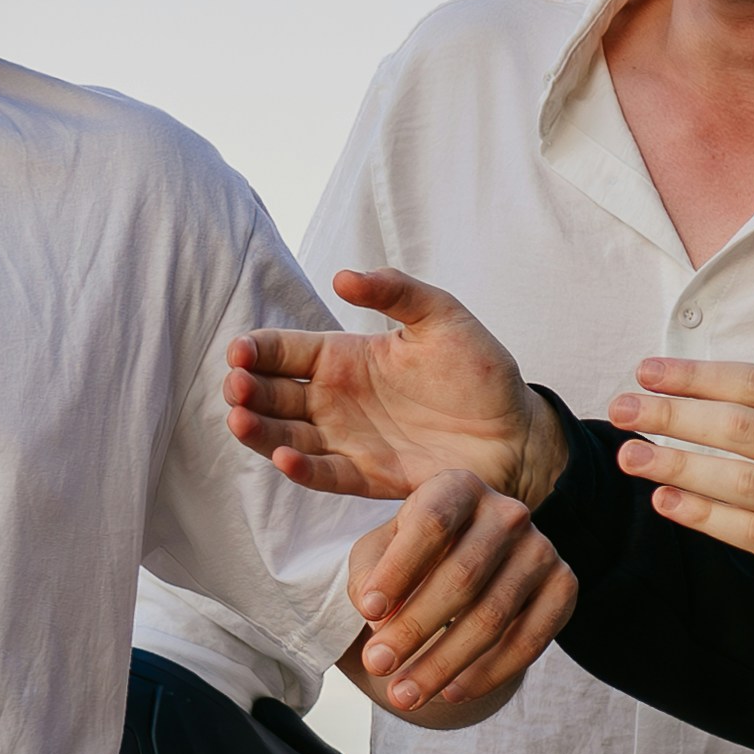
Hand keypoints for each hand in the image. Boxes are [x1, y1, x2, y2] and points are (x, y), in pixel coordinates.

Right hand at [228, 270, 557, 512]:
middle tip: (237, 385)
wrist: (516, 431)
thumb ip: (396, 291)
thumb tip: (343, 277)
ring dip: (259, 429)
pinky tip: (283, 455)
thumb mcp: (442, 317)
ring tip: (240, 418)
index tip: (241, 351)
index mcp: (345, 357)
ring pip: (287, 434)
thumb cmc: (480, 371)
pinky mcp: (366, 476)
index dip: (257, 350)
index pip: (284, 350)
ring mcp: (348, 439)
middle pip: (274, 393)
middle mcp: (336, 399)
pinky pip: (324, 473)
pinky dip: (301, 467)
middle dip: (247, 388)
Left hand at [342, 476, 574, 725]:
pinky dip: (488, 674)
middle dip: (415, 627)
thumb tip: (380, 615)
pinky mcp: (564, 586)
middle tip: (377, 666)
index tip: (367, 611)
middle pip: (464, 575)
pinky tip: (452, 693)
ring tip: (404, 696)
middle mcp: (508, 513)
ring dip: (445, 663)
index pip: (432, 523)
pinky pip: (530, 640)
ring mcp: (541, 550)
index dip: (400, 568)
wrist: (473, 564)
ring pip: (494, 616)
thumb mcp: (381, 553)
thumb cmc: (416, 557)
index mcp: (459, 488)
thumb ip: (369, 576)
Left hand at [615, 314, 753, 619]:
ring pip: (741, 482)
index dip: (699, 376)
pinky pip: (753, 533)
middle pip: (742, 429)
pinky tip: (667, 500)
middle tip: (620, 409)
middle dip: (673, 415)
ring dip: (677, 465)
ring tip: (629, 456)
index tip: (648, 370)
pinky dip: (705, 516)